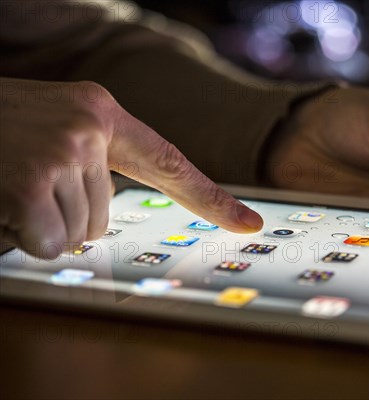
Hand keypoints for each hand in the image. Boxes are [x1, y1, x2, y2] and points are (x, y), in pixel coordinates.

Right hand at [0, 78, 262, 258]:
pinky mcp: (31, 180)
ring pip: (79, 233)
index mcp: (102, 112)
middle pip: (106, 216)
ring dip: (43, 224)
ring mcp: (62, 151)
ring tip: (12, 185)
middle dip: (67, 215)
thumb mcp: (51, 129)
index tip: (251, 222)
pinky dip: (24, 236)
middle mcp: (90, 126)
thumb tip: (100, 225)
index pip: (172, 163)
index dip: (214, 198)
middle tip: (26, 182)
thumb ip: (90, 164)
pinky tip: (4, 200)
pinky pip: (49, 243)